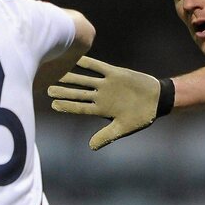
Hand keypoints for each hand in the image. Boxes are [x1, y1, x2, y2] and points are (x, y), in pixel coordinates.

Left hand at [48, 56, 174, 149]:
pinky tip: (76, 58)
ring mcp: (107, 84)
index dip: (67, 106)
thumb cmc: (141, 116)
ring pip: (85, 80)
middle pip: (78, 93)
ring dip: (71, 77)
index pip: (80, 108)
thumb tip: (91, 147)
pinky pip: (99, 67)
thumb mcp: (123, 128)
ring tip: (56, 73)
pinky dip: (88, 63)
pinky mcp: (115, 73)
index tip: (53, 104)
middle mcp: (101, 96)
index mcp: (101, 110)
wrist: (157, 100)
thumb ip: (106, 136)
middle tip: (47, 89)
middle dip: (64, 91)